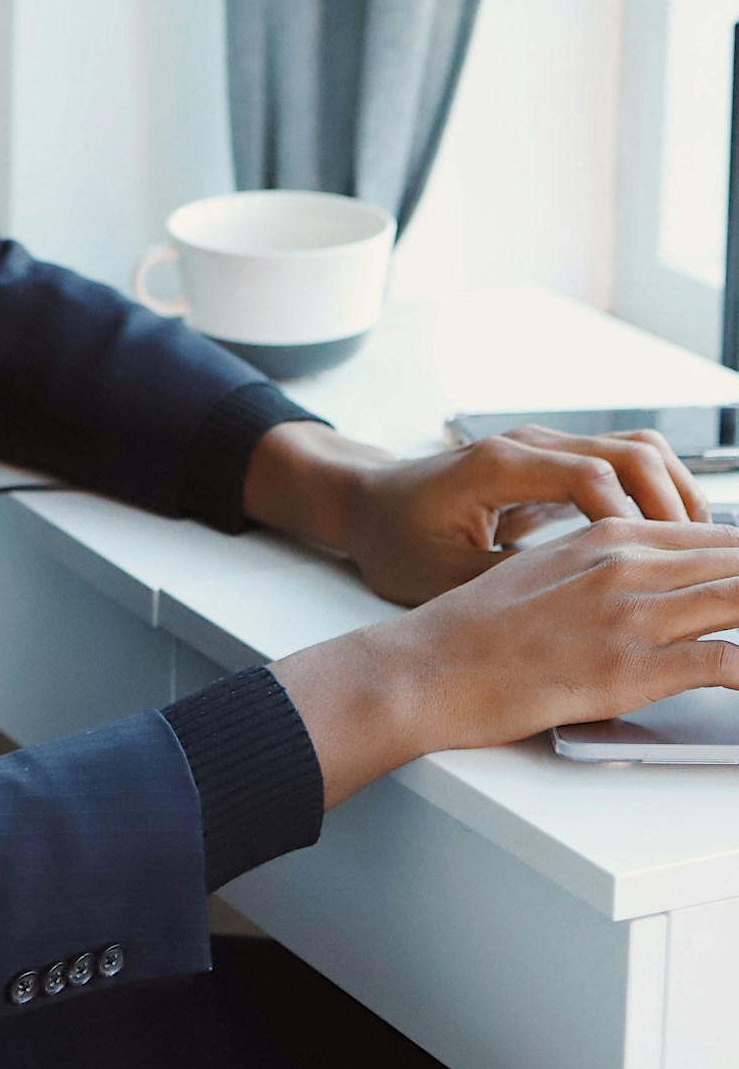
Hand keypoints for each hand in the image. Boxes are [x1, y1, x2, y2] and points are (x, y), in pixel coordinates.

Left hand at [244, 419, 710, 604]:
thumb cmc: (395, 540)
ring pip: (636, 451)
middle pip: (630, 453)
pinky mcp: (551, 464)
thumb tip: (569, 623)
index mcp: (499, 466)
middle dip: (676, 508)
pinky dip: (656, 495)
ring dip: (676, 497)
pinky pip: (621, 464)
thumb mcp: (442, 575)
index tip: (663, 570)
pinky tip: (674, 541)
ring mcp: (543, 448)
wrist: (364, 501)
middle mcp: (528, 445)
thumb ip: (506, 586)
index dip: (636, 522)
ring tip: (707, 554)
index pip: (592, 478)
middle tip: (711, 565)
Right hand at [274, 519, 738, 806]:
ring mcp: (632, 614)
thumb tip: (662, 585)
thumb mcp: (549, 576)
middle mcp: (628, 563)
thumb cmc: (480, 630)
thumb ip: (610, 571)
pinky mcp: (630, 666)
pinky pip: (725, 664)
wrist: (429, 665)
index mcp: (610, 536)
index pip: (718, 538)